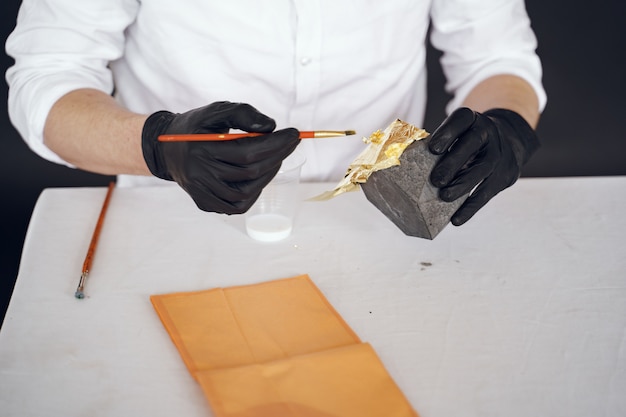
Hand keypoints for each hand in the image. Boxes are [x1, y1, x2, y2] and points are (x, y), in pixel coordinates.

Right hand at [141, 101, 299, 213]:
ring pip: (246, 193)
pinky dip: (254, 192)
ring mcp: (201, 193)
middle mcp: (199, 175)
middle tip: (290, 143)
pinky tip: (260, 175)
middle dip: (277, 156)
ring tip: (276, 157)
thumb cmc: (196, 126)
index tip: (294, 134)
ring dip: (268, 175)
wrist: (168, 148)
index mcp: (200, 149)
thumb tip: (270, 126)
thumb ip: (242, 114)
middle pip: (249, 172)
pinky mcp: (205, 204)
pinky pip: (237, 205)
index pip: (246, 151)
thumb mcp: (216, 111)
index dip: (275, 144)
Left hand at [428, 107, 539, 225]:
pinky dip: (471, 208)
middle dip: (454, 162)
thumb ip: (438, 145)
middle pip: (472, 144)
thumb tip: (400, 164)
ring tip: (445, 197)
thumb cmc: (467, 141)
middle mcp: (488, 133)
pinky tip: (456, 219)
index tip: (433, 148)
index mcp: (472, 120)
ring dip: (463, 185)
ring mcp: (499, 154)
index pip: (462, 119)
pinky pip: (487, 193)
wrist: (507, 142)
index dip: (448, 132)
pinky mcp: (504, 176)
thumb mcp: (458, 133)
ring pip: (482, 169)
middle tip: (436, 180)